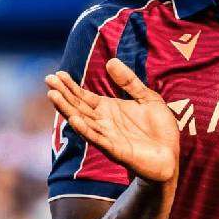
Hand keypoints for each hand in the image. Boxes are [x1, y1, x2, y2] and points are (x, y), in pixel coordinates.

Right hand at [45, 59, 179, 182]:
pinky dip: (85, 129)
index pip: (84, 96)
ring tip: (53, 95)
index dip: (71, 86)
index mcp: (109, 110)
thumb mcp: (147, 98)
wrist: (170, 157)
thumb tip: (110, 61)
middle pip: (78, 106)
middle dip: (63, 93)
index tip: (58, 74)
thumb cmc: (159, 129)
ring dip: (68, 109)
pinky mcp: (115, 150)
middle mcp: (104, 122)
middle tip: (48, 79)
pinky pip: (97, 138)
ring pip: (83, 121)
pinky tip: (75, 119)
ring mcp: (107, 136)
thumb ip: (129, 82)